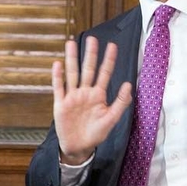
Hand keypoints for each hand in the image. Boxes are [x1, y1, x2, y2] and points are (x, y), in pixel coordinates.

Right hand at [52, 37, 132, 162]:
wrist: (79, 147)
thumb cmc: (96, 134)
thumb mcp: (111, 119)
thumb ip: (120, 102)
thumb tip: (129, 84)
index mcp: (98, 95)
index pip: (104, 73)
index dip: (109, 60)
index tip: (112, 45)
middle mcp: (85, 92)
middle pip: (88, 69)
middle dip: (90, 54)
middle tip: (92, 38)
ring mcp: (72, 97)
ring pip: (72, 74)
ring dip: (71, 59)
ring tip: (70, 43)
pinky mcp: (61, 104)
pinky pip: (59, 88)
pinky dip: (58, 77)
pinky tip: (57, 65)